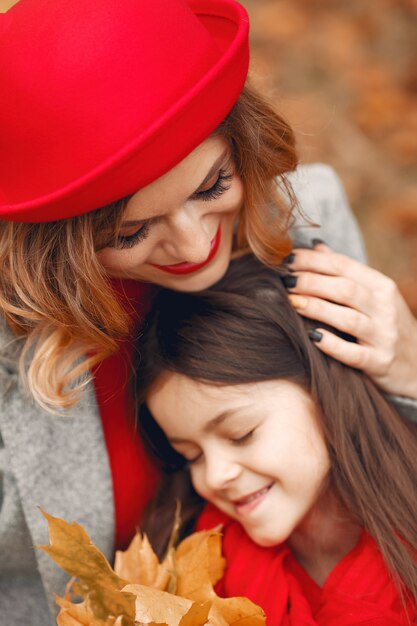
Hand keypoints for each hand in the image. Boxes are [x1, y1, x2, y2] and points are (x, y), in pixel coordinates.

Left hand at [283, 242, 416, 399]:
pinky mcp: (379, 362)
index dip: (312, 260)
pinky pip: (352, 353)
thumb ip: (345, 272)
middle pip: (344, 289)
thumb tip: (316, 246)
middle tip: (284, 281)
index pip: (343, 266)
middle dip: (310, 282)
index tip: (287, 259)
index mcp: (382, 286)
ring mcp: (384, 336)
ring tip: (292, 303)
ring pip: (347, 319)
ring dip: (316, 309)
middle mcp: (385, 308)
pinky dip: (331, 344)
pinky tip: (312, 336)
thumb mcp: (374, 294)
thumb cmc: (386, 324)